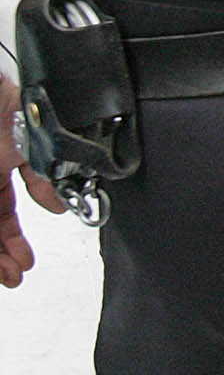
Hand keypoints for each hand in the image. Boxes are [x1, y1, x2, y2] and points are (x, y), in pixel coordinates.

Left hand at [0, 74, 63, 288]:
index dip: (15, 241)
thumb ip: (46, 176)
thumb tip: (59, 204)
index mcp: (2, 167)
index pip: (6, 214)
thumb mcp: (39, 146)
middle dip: (5, 255)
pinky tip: (2, 258)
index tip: (25, 260)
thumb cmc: (11, 108)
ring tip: (10, 275)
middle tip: (15, 275)